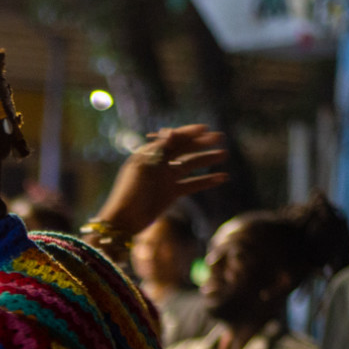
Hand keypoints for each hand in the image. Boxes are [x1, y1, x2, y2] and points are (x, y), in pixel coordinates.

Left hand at [93, 126, 229, 238]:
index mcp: (150, 153)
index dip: (189, 132)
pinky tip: (221, 178)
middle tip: (220, 138)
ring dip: (206, 159)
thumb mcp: (145, 167)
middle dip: (201, 143)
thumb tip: (173, 130)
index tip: (206, 129)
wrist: (124, 220)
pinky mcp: (171, 193)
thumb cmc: (131, 191)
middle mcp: (159, 163)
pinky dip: (206, 181)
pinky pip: (192, 184)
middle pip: (184, 149)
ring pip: (190, 165)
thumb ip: (160, 149)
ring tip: (224, 154)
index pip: (173, 139)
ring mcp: (166, 178)